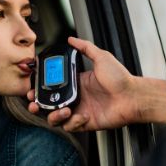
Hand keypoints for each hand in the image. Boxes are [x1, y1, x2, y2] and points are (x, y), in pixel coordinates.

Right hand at [27, 37, 165, 131]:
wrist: (133, 96)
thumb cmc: (121, 78)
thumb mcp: (102, 57)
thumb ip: (85, 48)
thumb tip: (71, 39)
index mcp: (77, 83)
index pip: (53, 86)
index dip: (41, 88)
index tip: (33, 87)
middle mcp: (77, 97)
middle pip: (50, 104)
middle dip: (39, 105)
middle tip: (34, 103)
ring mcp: (80, 110)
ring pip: (56, 118)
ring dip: (55, 115)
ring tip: (63, 110)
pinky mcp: (86, 123)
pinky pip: (71, 126)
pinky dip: (73, 122)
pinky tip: (82, 115)